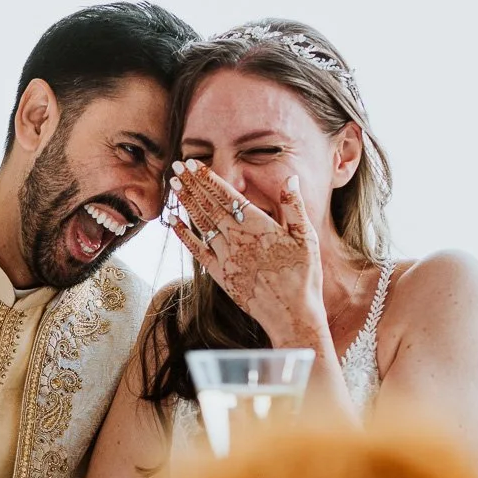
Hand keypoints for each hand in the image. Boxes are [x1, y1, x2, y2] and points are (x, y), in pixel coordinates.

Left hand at [166, 161, 326, 347]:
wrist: (291, 313)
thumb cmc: (303, 275)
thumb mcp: (306, 237)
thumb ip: (294, 207)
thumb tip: (289, 179)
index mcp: (259, 227)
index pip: (227, 196)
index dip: (208, 178)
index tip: (193, 163)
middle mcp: (238, 240)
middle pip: (210, 206)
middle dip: (192, 184)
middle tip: (175, 166)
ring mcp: (226, 257)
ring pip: (202, 224)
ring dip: (186, 203)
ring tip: (173, 185)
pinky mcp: (220, 274)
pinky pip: (197, 250)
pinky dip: (183, 234)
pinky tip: (172, 221)